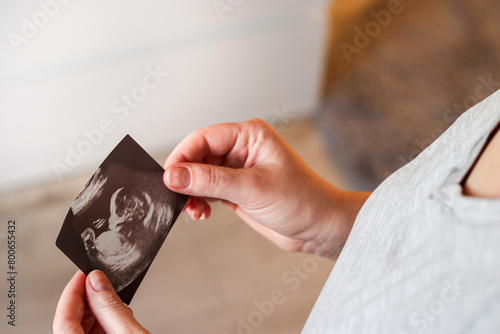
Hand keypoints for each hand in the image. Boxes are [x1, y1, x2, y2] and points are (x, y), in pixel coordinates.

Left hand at [53, 270, 149, 333]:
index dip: (73, 290)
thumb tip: (97, 281)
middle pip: (70, 322)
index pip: (63, 317)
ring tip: (114, 299)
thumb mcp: (130, 333)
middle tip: (99, 280)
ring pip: (81, 330)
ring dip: (97, 312)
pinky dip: (104, 324)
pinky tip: (118, 317)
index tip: (84, 272)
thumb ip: (111, 308)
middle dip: (86, 299)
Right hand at [164, 119, 369, 258]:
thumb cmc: (300, 200)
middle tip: (177, 198)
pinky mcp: (237, 189)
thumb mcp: (252, 189)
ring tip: (194, 210)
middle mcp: (242, 148)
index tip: (168, 177)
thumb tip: (174, 176)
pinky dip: (200, 201)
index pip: (204, 137)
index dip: (183, 156)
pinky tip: (202, 213)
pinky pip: (208, 189)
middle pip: (198, 155)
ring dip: (192, 192)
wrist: (319, 227)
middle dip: (186, 177)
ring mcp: (238, 169)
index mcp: (249, 135)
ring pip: (200, 174)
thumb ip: (210, 181)